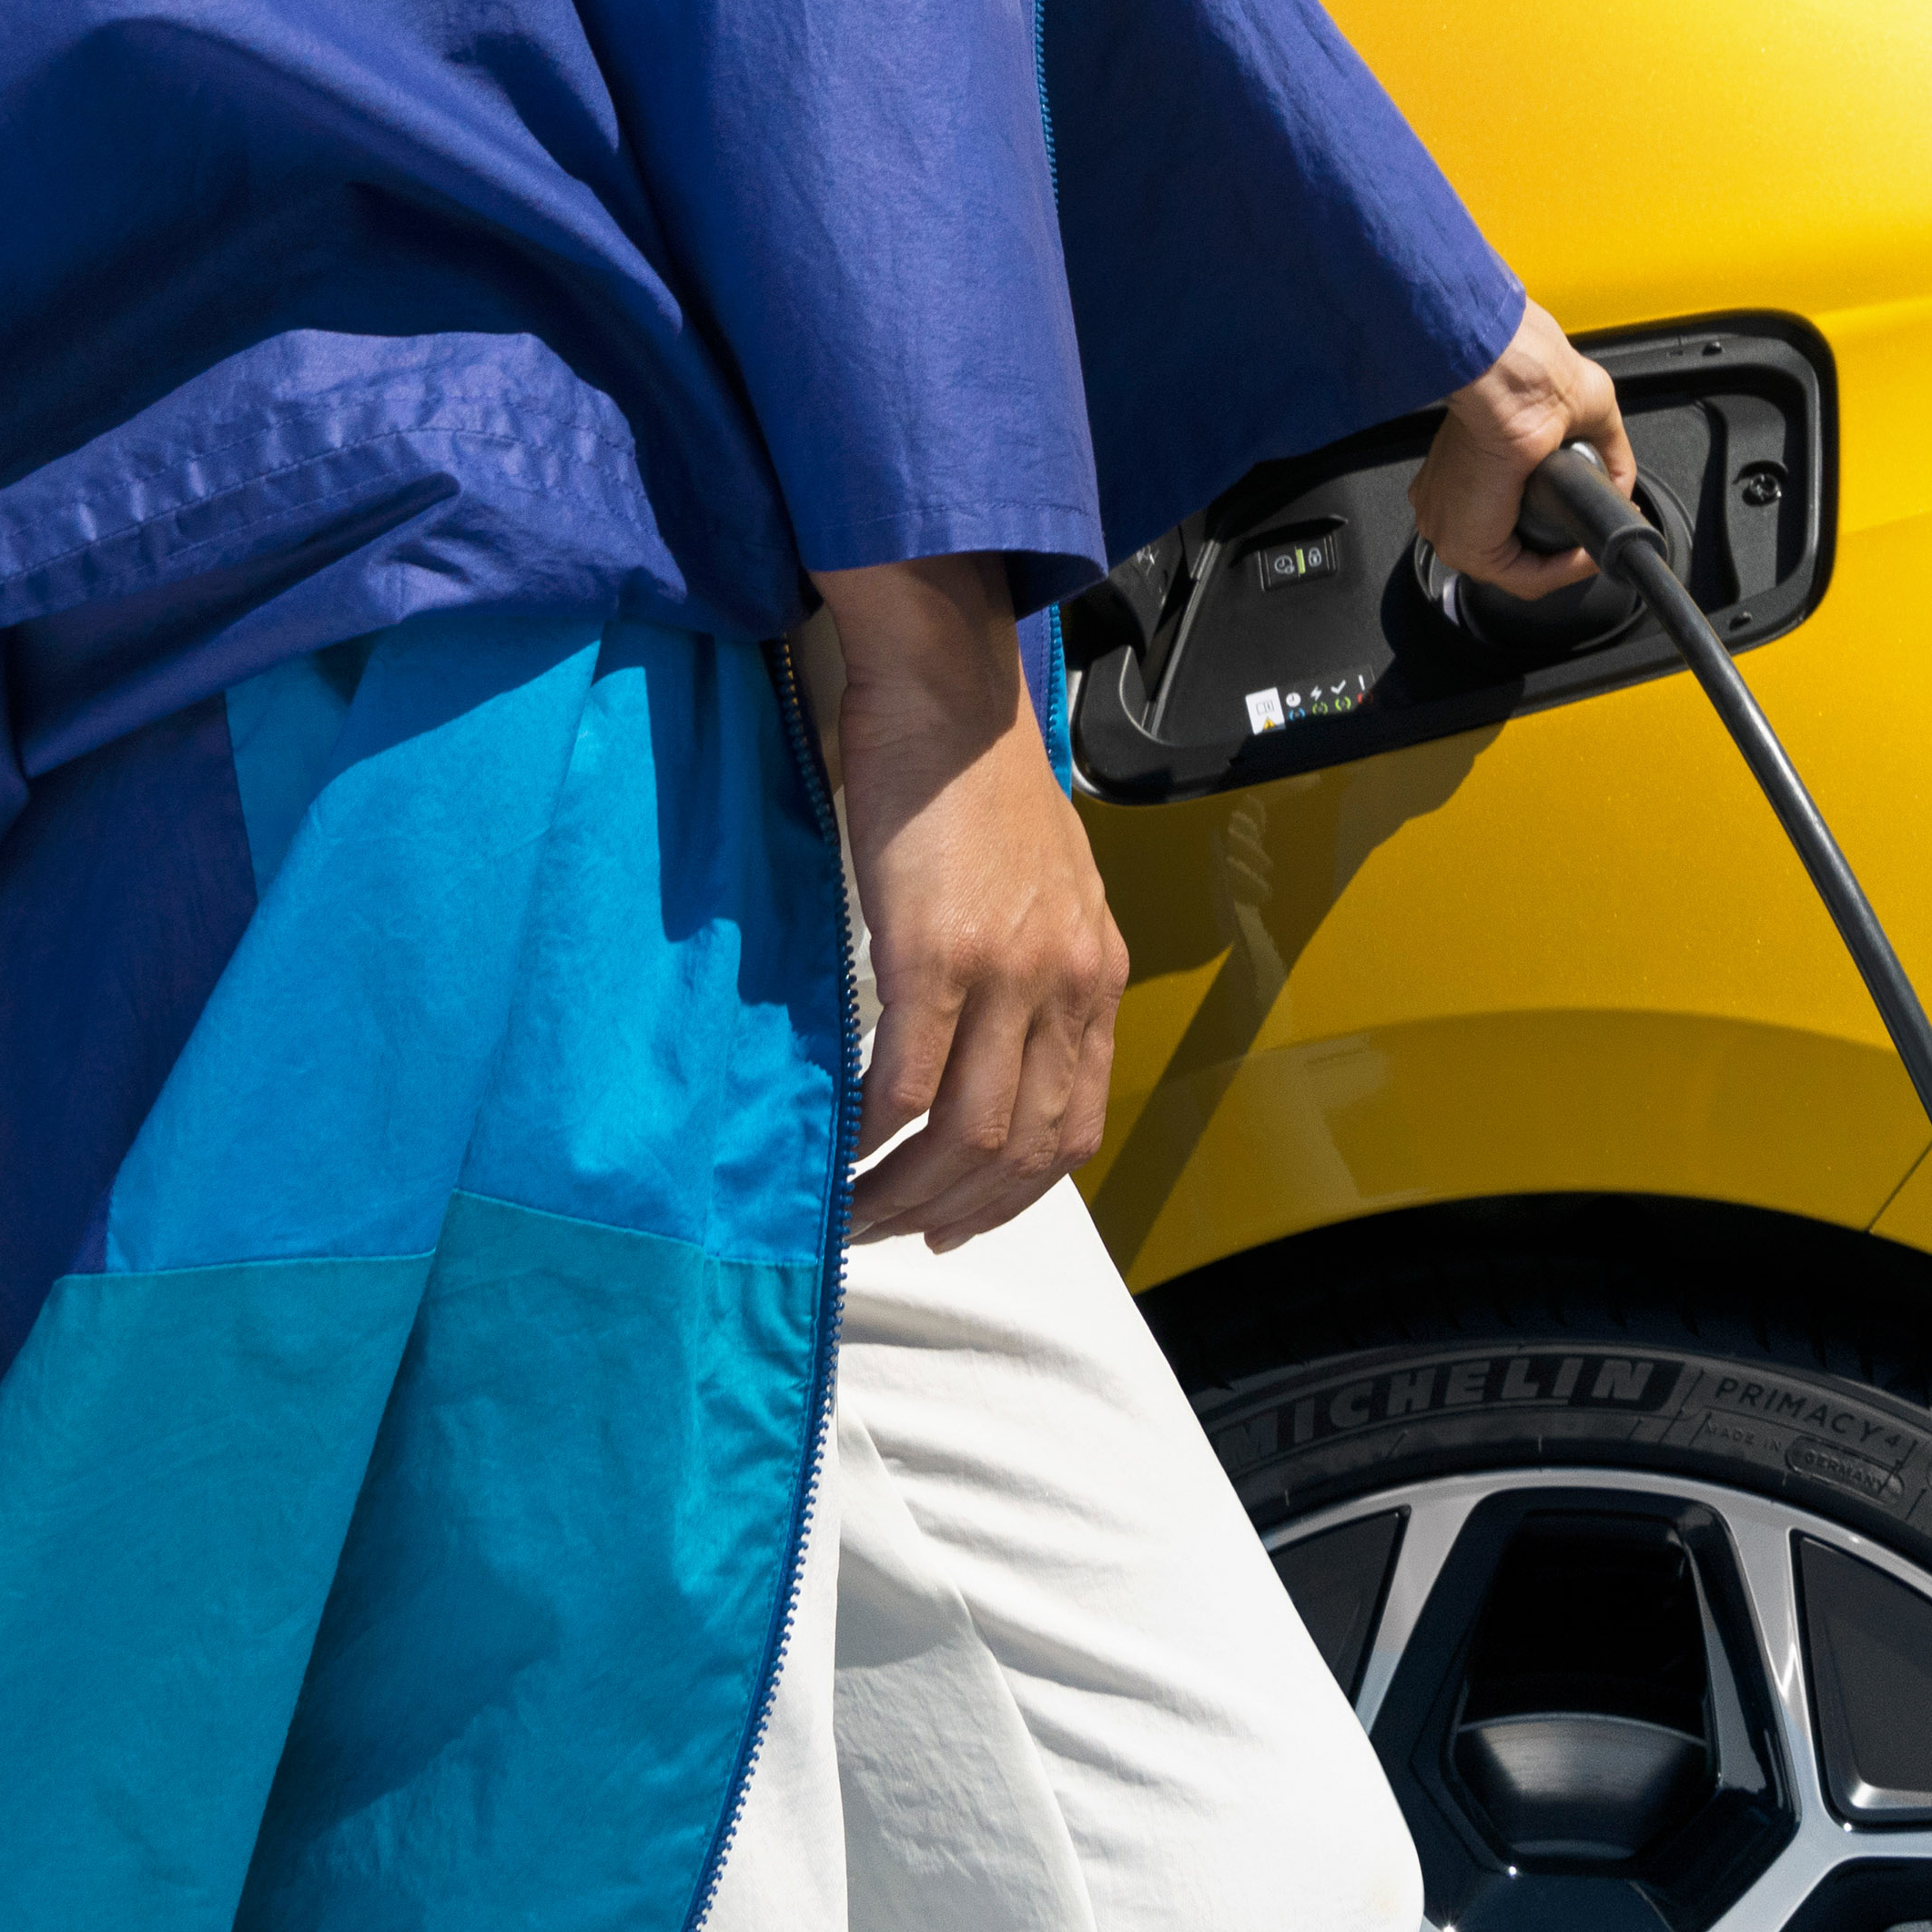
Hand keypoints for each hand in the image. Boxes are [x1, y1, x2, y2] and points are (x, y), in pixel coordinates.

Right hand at [808, 553, 1128, 1248]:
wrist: (948, 697)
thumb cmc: (979, 782)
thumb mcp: (1045, 884)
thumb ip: (1036, 966)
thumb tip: (997, 1040)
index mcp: (1094, 972)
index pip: (1075, 1125)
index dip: (1017, 1195)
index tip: (958, 1225)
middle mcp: (1066, 984)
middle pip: (1024, 1148)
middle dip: (955, 1212)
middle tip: (891, 1234)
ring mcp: (1007, 973)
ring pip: (968, 1134)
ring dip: (906, 1192)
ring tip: (851, 1212)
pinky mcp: (936, 953)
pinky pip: (908, 1082)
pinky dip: (871, 1135)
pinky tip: (836, 1150)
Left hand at [1412, 298, 1634, 597]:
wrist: (1514, 378)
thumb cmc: (1531, 379)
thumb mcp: (1586, 415)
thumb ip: (1605, 455)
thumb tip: (1621, 486)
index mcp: (1460, 475)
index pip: (1503, 525)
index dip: (1553, 533)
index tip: (1586, 527)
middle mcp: (1448, 505)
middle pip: (1510, 553)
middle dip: (1562, 552)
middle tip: (1596, 541)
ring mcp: (1453, 526)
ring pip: (1518, 571)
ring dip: (1567, 565)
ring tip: (1597, 549)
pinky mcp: (1469, 544)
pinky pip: (1524, 577)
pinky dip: (1563, 572)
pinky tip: (1588, 555)